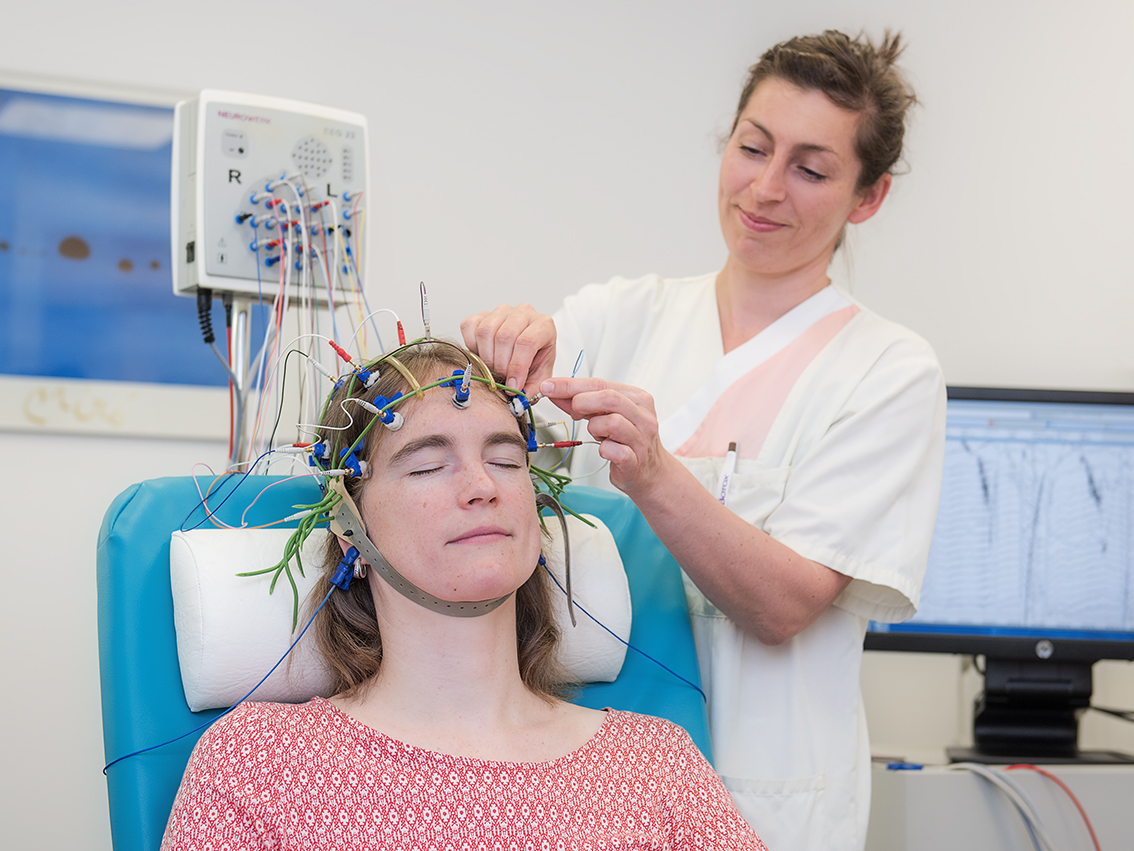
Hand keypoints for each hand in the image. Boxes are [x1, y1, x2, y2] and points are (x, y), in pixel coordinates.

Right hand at [460, 304, 556, 396]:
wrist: (526, 349)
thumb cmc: (535, 360)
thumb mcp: (541, 376)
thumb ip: (534, 388)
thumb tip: (519, 397)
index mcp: (543, 325)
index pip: (527, 342)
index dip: (517, 367)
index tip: (512, 386)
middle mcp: (523, 313)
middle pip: (504, 336)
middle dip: (500, 365)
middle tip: (502, 379)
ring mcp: (502, 311)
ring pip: (486, 331)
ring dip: (486, 357)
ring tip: (493, 369)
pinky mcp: (482, 314)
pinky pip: (470, 326)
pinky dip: (472, 345)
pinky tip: (482, 355)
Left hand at [539, 377, 668, 497]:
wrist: (650, 471)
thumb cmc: (628, 440)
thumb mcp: (607, 415)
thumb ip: (584, 403)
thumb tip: (555, 391)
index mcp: (637, 398)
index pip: (600, 383)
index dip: (570, 385)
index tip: (549, 386)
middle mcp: (643, 416)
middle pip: (608, 398)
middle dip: (581, 403)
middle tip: (574, 413)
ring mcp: (641, 438)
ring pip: (611, 422)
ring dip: (594, 428)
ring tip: (598, 435)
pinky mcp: (635, 460)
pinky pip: (613, 450)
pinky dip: (604, 449)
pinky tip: (605, 449)